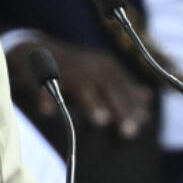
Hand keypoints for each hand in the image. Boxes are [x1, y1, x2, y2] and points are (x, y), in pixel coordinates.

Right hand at [7, 37, 151, 140]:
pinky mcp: (42, 72)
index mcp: (105, 65)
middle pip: (109, 87)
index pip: (124, 86)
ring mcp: (65, 68)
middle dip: (121, 108)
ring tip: (102, 121)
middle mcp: (88, 64)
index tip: (144, 123)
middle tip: (130, 132)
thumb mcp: (101, 72)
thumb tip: (149, 97)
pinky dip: (44, 97)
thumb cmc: (73, 68)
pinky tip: (47, 112)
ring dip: (91, 102)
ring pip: (80, 86)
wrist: (34, 49)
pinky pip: (43, 86)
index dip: (134, 104)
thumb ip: (123, 86)